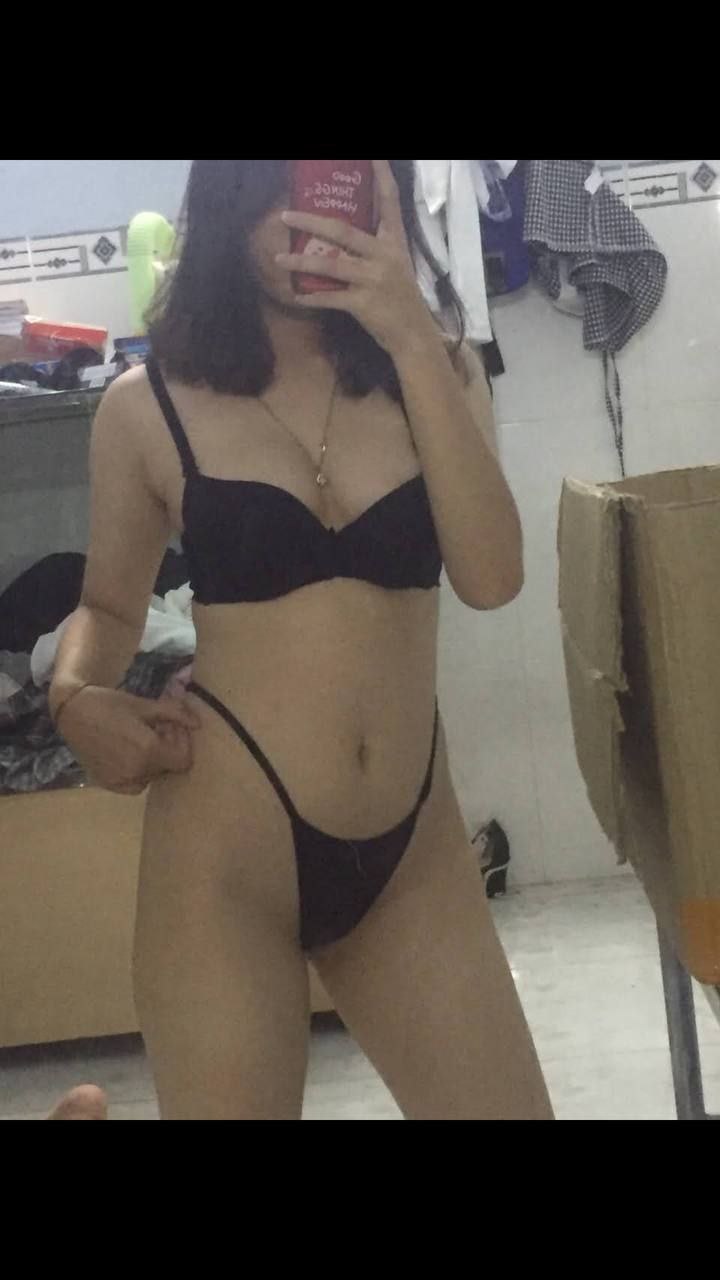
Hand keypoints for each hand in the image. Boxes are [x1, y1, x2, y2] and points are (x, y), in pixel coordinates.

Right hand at [57, 685, 200, 794]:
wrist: (72, 712)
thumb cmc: (110, 704)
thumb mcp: (145, 705)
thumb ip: (175, 714)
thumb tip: (198, 723)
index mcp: (149, 751)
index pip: (184, 760)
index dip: (183, 744)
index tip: (172, 727)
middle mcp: (137, 771)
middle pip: (168, 768)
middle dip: (168, 748)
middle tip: (156, 728)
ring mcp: (120, 781)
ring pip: (151, 776)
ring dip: (153, 759)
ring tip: (139, 738)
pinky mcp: (107, 784)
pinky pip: (133, 783)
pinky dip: (137, 770)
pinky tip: (126, 751)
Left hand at [277, 159, 436, 356]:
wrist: (414, 335)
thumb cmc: (400, 298)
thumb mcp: (395, 264)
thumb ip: (373, 246)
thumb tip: (338, 232)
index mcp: (394, 241)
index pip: (388, 201)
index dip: (380, 175)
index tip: (373, 155)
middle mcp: (384, 255)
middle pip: (342, 231)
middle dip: (311, 222)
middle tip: (286, 214)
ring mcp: (373, 280)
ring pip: (330, 264)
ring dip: (301, 261)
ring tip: (279, 257)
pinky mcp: (363, 304)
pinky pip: (330, 297)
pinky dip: (311, 297)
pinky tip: (296, 295)